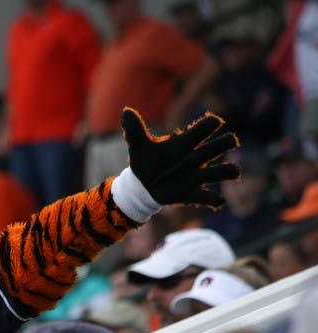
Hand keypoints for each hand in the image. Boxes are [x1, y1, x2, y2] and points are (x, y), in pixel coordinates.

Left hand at [121, 107, 239, 208]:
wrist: (141, 187)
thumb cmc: (145, 163)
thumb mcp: (138, 147)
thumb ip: (134, 130)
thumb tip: (126, 111)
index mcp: (184, 143)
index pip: (207, 126)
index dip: (211, 123)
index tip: (211, 124)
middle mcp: (195, 158)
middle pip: (223, 144)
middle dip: (225, 143)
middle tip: (219, 146)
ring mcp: (196, 176)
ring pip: (225, 171)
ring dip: (227, 170)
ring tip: (227, 172)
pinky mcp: (191, 194)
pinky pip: (210, 197)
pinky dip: (216, 199)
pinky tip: (216, 199)